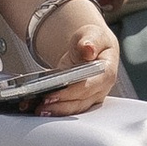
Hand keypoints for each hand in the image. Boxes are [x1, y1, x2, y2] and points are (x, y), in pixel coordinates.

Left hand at [36, 0, 120, 114]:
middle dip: (61, 105)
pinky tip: (40, 108)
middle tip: (42, 105)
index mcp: (107, 72)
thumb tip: (88, 48)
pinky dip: (55, 109)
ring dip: (57, 111)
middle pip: (81, 101)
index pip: (90, 85)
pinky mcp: (80, 101)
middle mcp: (101, 89)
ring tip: (38, 110)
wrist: (91, 47)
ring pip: (75, 108)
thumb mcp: (91, 34)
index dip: (72, 91)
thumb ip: (90, 41)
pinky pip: (68, 108)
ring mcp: (92, 97)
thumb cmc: (92, 40)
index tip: (53, 93)